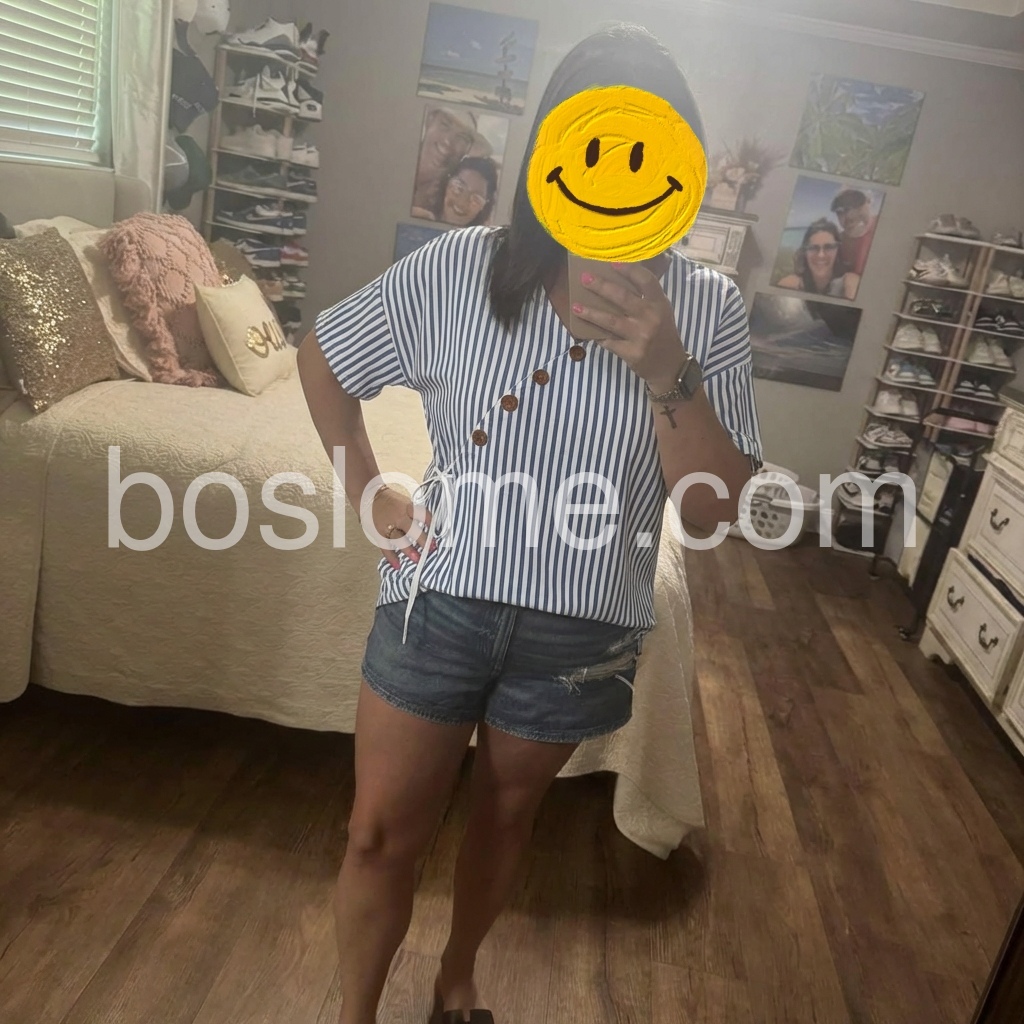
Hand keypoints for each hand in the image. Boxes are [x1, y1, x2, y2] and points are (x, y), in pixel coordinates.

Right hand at [364, 485, 433, 567]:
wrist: (368, 496)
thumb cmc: (390, 501)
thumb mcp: (405, 502)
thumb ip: (414, 514)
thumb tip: (430, 526)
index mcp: (406, 507)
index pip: (421, 514)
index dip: (430, 522)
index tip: (437, 531)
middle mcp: (398, 517)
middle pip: (412, 529)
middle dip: (422, 540)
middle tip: (431, 549)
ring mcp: (387, 526)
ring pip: (399, 540)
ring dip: (408, 550)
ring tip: (417, 559)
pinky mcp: (378, 534)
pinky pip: (385, 547)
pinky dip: (391, 557)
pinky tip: (398, 566)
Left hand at [572, 262, 687, 392]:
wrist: (670, 366)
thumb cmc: (663, 334)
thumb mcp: (661, 312)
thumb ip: (646, 298)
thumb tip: (616, 281)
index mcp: (659, 304)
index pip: (646, 281)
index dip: (629, 270)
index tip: (612, 262)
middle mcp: (651, 317)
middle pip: (622, 298)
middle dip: (601, 286)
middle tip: (584, 278)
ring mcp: (641, 336)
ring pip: (611, 321)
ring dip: (591, 313)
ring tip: (576, 306)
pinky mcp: (632, 353)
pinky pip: (609, 342)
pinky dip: (597, 336)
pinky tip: (586, 331)